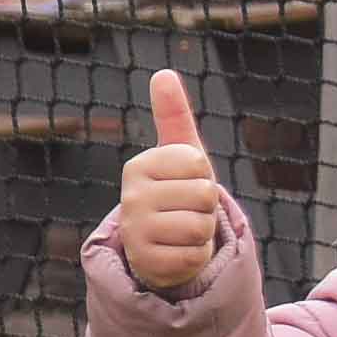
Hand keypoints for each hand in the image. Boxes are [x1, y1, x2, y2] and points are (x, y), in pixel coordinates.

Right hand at [109, 70, 230, 293]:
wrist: (161, 246)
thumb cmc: (176, 194)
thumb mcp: (179, 155)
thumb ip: (173, 115)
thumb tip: (162, 74)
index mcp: (138, 166)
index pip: (198, 162)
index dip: (203, 175)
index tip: (185, 184)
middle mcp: (130, 197)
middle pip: (203, 195)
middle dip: (205, 207)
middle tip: (185, 211)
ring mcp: (135, 231)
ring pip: (201, 226)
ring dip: (202, 233)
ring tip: (182, 232)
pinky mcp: (147, 263)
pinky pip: (195, 255)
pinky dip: (195, 257)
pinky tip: (177, 253)